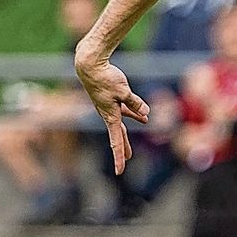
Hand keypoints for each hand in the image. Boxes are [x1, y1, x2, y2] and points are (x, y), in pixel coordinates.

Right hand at [75, 48, 149, 173]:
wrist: (90, 65)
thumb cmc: (105, 78)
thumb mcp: (123, 91)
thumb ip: (134, 102)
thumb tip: (146, 113)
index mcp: (109, 116)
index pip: (116, 141)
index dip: (119, 157)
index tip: (120, 171)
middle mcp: (108, 114)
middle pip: (118, 136)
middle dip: (123, 150)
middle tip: (125, 164)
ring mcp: (109, 107)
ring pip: (121, 125)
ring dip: (127, 135)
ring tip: (131, 149)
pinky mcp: (111, 99)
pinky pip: (125, 111)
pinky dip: (133, 114)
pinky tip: (143, 117)